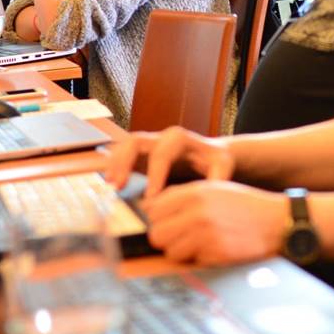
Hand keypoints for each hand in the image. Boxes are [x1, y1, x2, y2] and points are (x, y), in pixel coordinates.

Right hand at [104, 126, 235, 196]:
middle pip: (137, 140)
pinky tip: (111, 184)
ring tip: (111, 185)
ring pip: (125, 145)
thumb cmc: (216, 160)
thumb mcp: (223, 166)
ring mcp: (149, 144)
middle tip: (120, 186)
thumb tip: (207, 196)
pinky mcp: (141, 154)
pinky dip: (114, 166)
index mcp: (181, 139)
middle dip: (126, 161)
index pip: (163, 152)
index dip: (155, 173)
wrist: (211, 154)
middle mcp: (161, 137)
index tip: (152, 196)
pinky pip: (122, 154)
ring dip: (115, 163)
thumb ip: (217, 178)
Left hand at [142, 180, 287, 265]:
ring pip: (171, 252)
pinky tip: (214, 249)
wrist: (276, 220)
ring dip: (181, 252)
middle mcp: (197, 212)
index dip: (156, 219)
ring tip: (200, 244)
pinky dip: (199, 259)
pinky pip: (191, 262)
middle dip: (165, 239)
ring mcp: (206, 234)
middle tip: (179, 238)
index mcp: (194, 192)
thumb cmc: (243, 205)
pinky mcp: (216, 253)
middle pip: (156, 234)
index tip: (164, 223)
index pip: (153, 209)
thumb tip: (148, 211)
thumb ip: (182, 197)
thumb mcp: (212, 189)